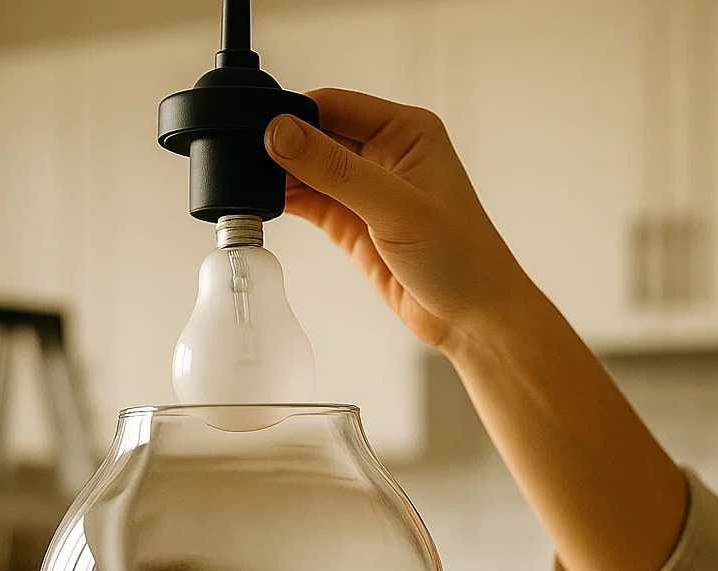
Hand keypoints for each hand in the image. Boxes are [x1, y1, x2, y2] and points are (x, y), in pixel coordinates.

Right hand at [264, 89, 534, 354]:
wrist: (471, 317)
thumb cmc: (460, 257)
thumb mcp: (395, 206)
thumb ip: (335, 170)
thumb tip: (282, 134)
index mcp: (406, 131)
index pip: (335, 105)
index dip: (295, 115)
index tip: (258, 132)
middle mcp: (384, 155)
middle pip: (316, 136)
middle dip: (282, 148)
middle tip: (246, 163)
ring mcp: (366, 192)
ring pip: (308, 172)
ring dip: (280, 179)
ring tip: (250, 188)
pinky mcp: (353, 226)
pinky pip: (310, 204)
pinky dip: (287, 204)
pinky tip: (265, 206)